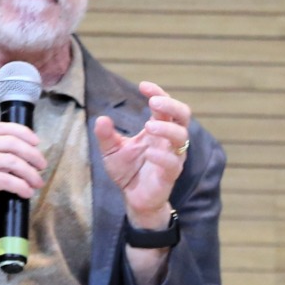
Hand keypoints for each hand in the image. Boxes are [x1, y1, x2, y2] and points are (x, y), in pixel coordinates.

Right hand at [0, 121, 45, 231]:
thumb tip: (19, 154)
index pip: (2, 127)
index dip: (24, 133)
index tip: (36, 143)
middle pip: (11, 142)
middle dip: (32, 154)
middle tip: (42, 166)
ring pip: (12, 161)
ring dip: (30, 172)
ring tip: (37, 182)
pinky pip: (6, 180)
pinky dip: (20, 186)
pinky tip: (26, 192)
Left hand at [95, 82, 191, 227]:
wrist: (134, 199)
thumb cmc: (128, 171)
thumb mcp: (111, 151)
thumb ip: (106, 136)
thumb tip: (101, 119)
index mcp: (158, 129)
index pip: (165, 105)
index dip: (158, 92)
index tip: (143, 86)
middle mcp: (169, 140)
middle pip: (183, 114)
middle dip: (172, 104)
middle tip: (154, 101)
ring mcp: (173, 156)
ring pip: (182, 137)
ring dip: (167, 128)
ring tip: (149, 126)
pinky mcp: (170, 175)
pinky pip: (172, 162)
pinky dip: (161, 156)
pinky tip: (148, 154)